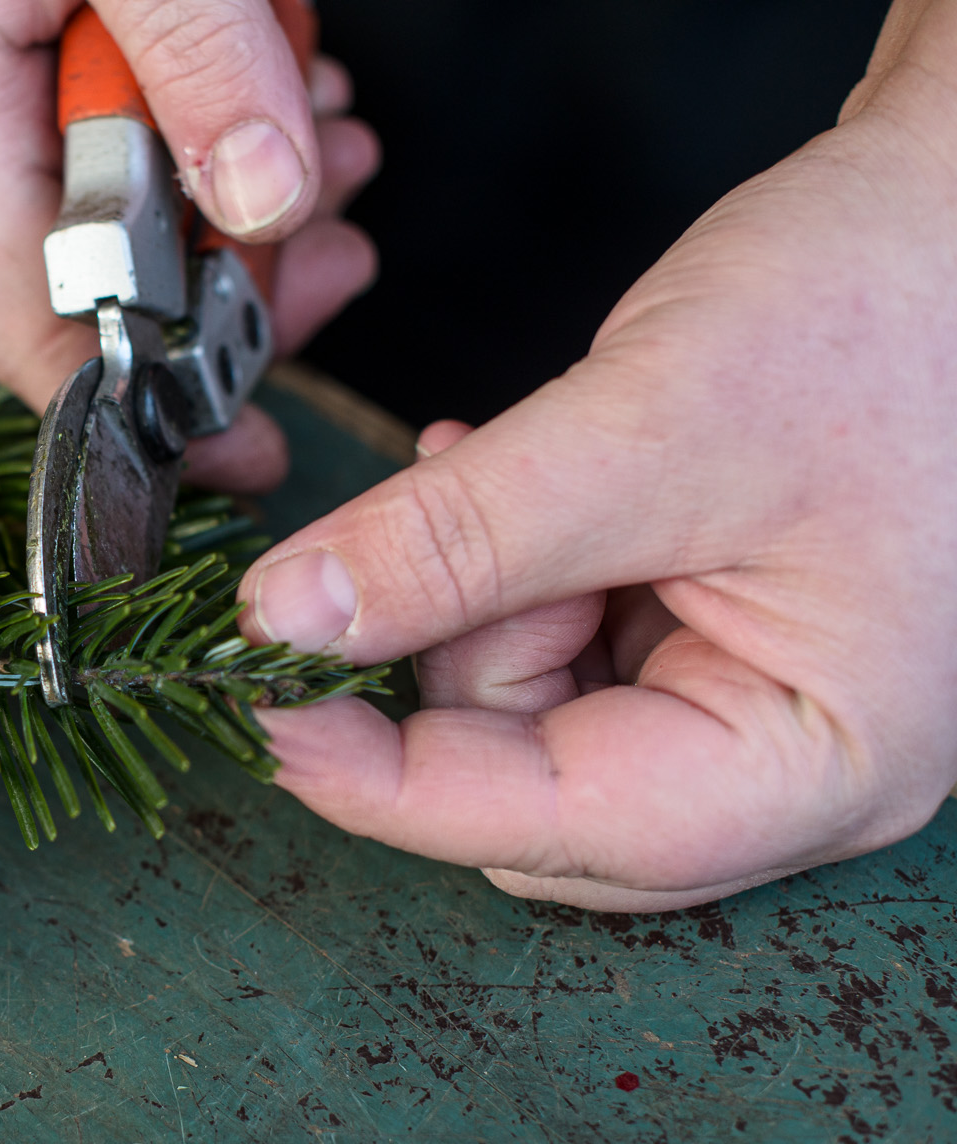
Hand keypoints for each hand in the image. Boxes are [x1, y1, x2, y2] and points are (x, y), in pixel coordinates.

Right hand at [0, 0, 380, 491]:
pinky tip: (296, 91)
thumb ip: (197, 58)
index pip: (23, 330)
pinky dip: (231, 123)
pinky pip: (139, 127)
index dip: (132, 416)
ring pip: (131, 207)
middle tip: (338, 264)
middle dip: (231, 293)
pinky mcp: (41, 47)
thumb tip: (272, 206)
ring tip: (340, 150)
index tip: (242, 454)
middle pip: (92, 285)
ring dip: (250, 200)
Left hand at [236, 1, 956, 910]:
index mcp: (813, 765)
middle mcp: (789, 765)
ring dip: (474, 604)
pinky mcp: (721, 638)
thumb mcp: (648, 432)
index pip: (545, 828)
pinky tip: (503, 485)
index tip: (257, 704)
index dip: (377, 779)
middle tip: (448, 529)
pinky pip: (564, 650)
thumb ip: (454, 542)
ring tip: (498, 475)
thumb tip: (288, 622)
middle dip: (455, 665)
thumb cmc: (891, 309)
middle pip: (532, 792)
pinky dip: (508, 576)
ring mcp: (759, 703)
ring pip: (532, 718)